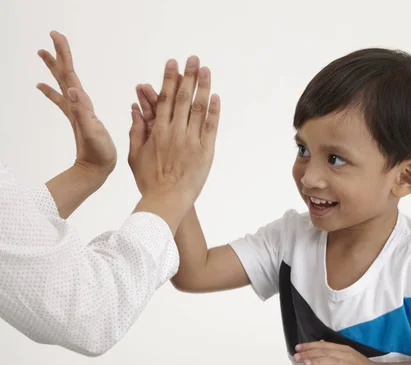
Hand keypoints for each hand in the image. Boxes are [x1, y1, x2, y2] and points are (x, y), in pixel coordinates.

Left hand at [37, 31, 116, 180]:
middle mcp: (76, 105)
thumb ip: (82, 111)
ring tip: (45, 53)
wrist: (95, 170)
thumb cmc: (98, 154)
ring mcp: (77, 112)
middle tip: (53, 36)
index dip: (64, 55)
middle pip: (65, 75)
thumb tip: (72, 90)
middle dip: (59, 55)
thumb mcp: (93, 131)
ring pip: (65, 84)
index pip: (70, 74)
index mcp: (80, 104)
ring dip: (56, 68)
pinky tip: (42, 86)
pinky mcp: (80, 119)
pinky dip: (53, 91)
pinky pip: (65, 100)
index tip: (57, 37)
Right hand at [128, 56, 219, 208]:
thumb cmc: (149, 180)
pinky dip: (213, 111)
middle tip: (193, 59)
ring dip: (202, 87)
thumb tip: (135, 109)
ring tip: (206, 70)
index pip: (164, 98)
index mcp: (157, 131)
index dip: (169, 79)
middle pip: (183, 98)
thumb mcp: (135, 155)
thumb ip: (136, 130)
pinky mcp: (205, 151)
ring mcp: (191, 140)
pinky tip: (215, 96)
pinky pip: (210, 127)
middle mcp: (175, 132)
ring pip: (198, 108)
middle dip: (188, 76)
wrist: (166, 200)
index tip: (173, 64)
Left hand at [294, 341, 383, 364]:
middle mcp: (345, 355)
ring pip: (331, 362)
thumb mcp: (346, 355)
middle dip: (309, 354)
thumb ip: (333, 350)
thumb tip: (320, 344)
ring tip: (306, 364)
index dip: (310, 346)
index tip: (298, 348)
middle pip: (325, 352)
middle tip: (296, 356)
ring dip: (317, 362)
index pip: (323, 346)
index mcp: (342, 349)